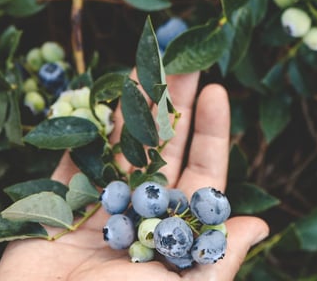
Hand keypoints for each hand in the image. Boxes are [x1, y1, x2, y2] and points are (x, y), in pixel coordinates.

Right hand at [0, 74, 268, 279]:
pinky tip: (100, 97)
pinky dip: (86, 130)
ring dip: (133, 107)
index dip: (210, 133)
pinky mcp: (57, 212)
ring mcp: (100, 213)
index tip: (216, 91)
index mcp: (176, 239)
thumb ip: (216, 258)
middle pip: (163, 151)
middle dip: (173, 105)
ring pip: (121, 148)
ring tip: (145, 65)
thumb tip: (260, 225)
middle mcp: (142, 221)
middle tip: (184, 59)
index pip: (200, 176)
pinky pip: (74, 162)